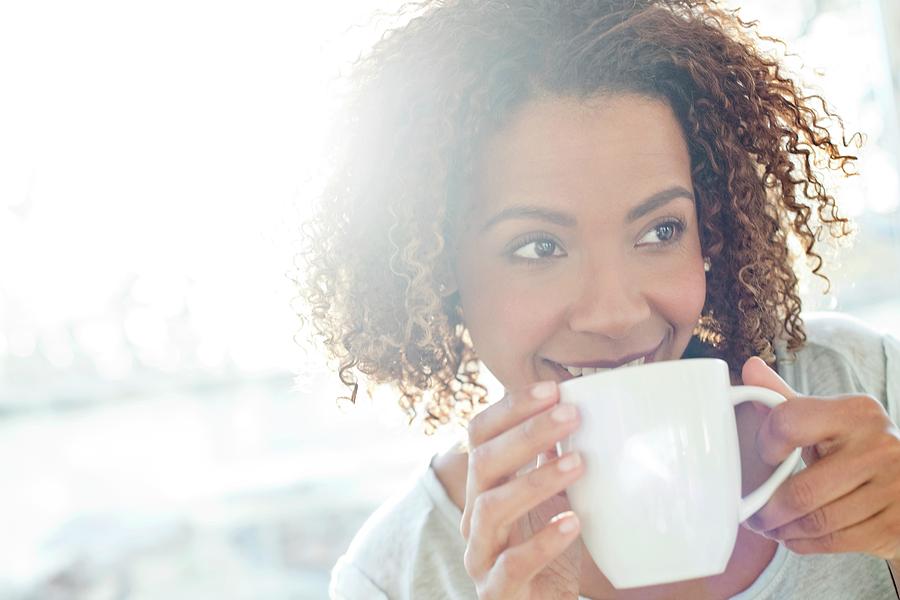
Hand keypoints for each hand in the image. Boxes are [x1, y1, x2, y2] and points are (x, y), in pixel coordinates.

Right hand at [460, 381, 585, 598]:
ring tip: (578, 463)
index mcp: (484, 486)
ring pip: (491, 508)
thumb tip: (576, 407)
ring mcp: (481, 554)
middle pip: (483, 463)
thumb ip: (551, 459)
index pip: (480, 434)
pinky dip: (543, 541)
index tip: (553, 388)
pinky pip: (512, 565)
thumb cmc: (547, 551)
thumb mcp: (550, 499)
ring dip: (535, 480)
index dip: (511, 407)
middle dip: (526, 433)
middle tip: (570, 414)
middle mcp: (474, 516)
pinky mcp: (498, 592)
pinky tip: (573, 523)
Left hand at [741, 357, 899, 558]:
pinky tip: (792, 536)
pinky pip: (834, 541)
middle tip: (751, 514)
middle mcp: (880, 447)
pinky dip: (804, 543)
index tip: (760, 458)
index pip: (788, 423)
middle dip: (766, 509)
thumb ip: (784, 398)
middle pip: (800, 490)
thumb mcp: (824, 418)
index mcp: (856, 412)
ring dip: (782, 530)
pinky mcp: (894, 526)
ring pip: (815, 521)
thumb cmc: (853, 446)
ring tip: (769, 526)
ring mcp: (892, 489)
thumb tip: (750, 367)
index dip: (764, 445)